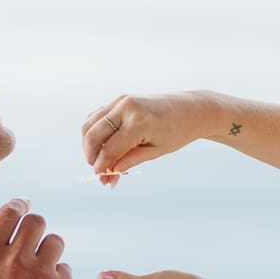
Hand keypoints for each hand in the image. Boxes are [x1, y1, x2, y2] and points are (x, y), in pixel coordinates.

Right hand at [0, 198, 72, 278]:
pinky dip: (59, 275)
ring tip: (42, 266)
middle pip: (36, 221)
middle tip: (33, 239)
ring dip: (49, 249)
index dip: (18, 205)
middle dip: (35, 227)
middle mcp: (14, 259)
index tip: (23, 205)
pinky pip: (66, 268)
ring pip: (55, 241)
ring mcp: (38, 274)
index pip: (9, 213)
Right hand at [80, 91, 223, 186]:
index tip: (101, 179)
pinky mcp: (119, 99)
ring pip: (90, 124)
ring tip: (98, 160)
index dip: (102, 166)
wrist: (190, 109)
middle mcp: (126, 107)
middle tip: (98, 172)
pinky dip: (94, 132)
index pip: (110, 148)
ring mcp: (120, 100)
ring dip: (89, 144)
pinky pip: (97, 116)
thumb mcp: (154, 151)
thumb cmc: (176, 132)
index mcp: (139, 122)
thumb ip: (128, 162)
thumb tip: (108, 177)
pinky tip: (102, 147)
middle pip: (93, 134)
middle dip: (91, 156)